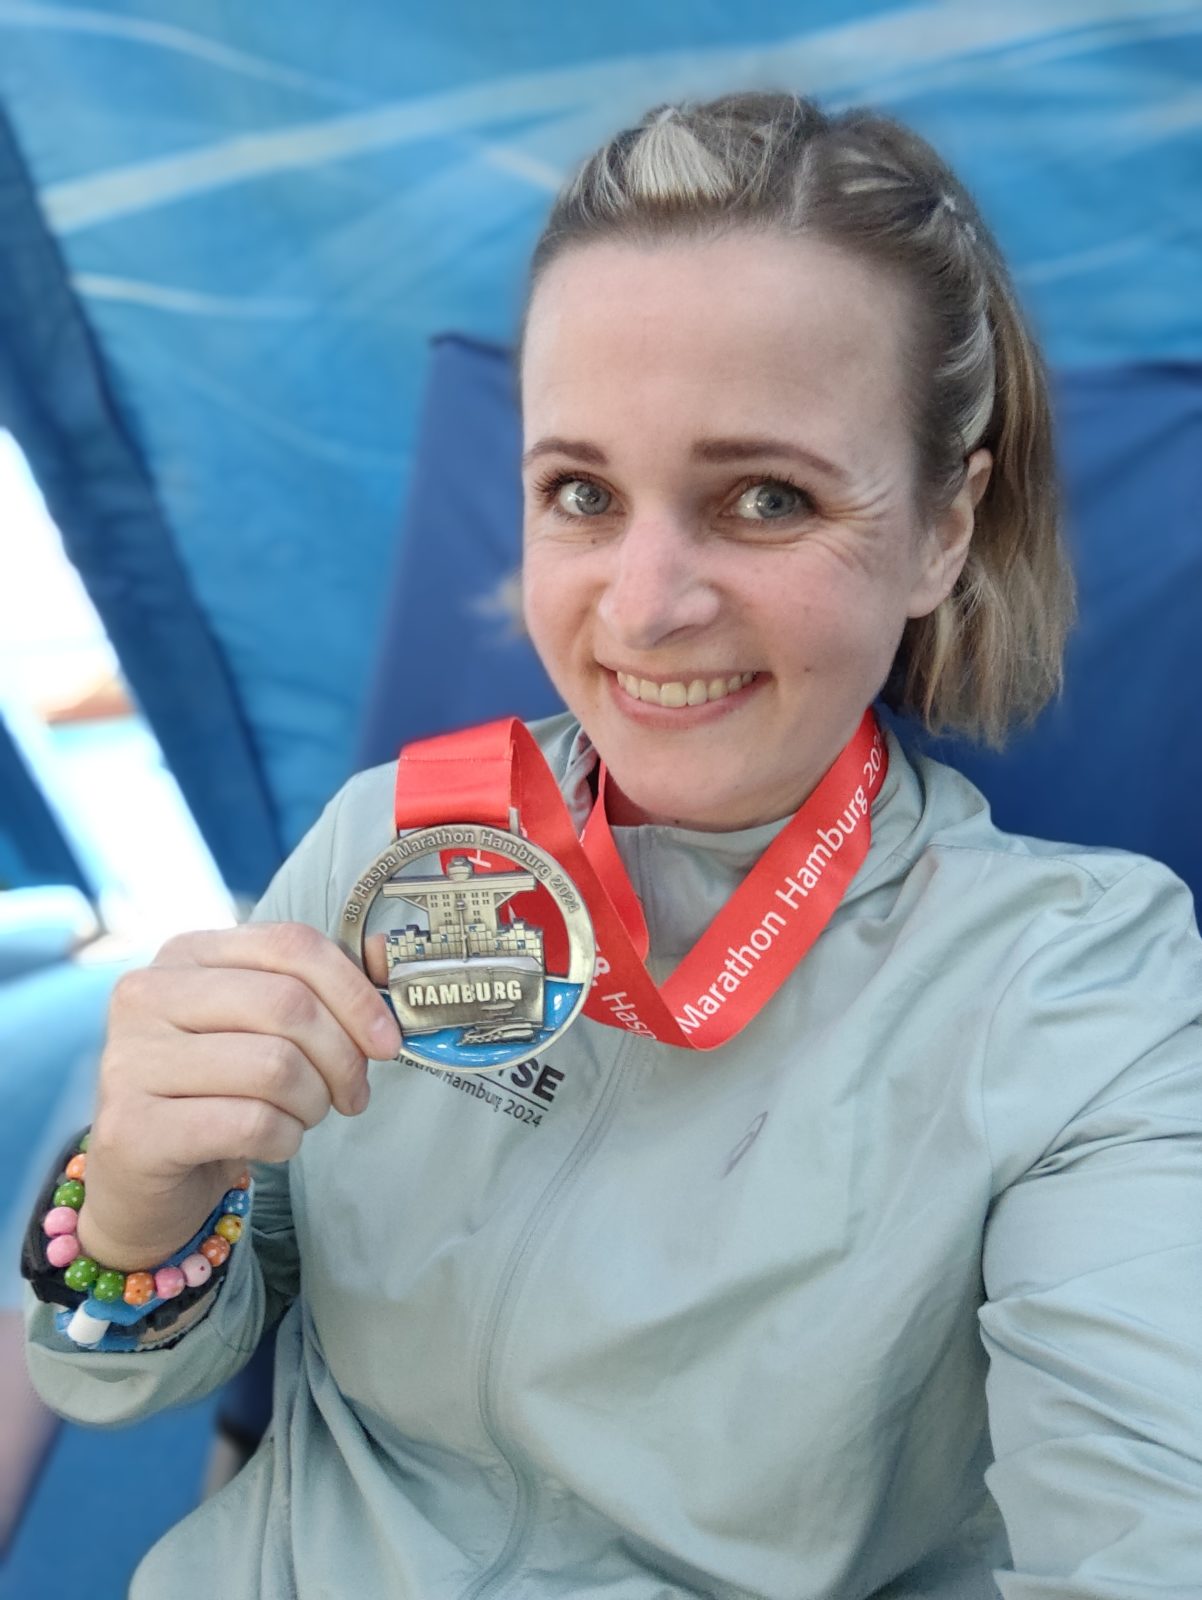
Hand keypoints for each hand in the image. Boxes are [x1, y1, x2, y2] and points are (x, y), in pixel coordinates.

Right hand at [75, 923, 399, 1269]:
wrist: (142, 1178)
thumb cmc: (217, 1092)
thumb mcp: (263, 1029)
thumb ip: (320, 991)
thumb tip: (385, 960)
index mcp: (187, 954)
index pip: (291, 945)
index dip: (355, 992)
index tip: (387, 1040)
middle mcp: (148, 994)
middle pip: (288, 1004)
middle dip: (342, 1057)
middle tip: (352, 1094)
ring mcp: (131, 1059)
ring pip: (275, 1066)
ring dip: (313, 1102)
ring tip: (303, 1116)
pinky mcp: (132, 1127)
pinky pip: (251, 1123)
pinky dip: (285, 1139)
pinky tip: (274, 1143)